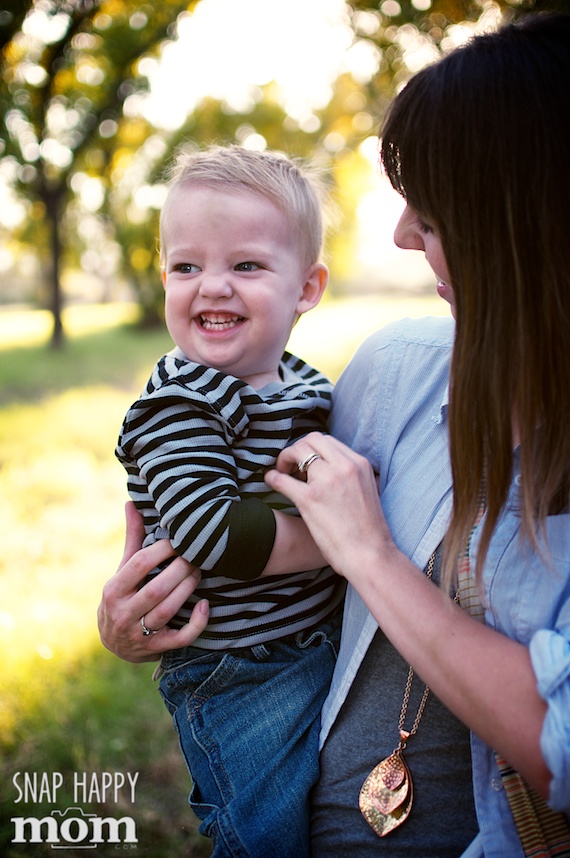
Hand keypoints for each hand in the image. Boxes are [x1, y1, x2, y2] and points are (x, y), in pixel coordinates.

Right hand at [97, 502, 208, 662]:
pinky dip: (196, 623)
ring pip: (169, 610)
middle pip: (157, 588)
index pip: (138, 564)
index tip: (178, 539)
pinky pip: (181, 638)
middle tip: (197, 555)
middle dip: (180, 569)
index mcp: (113, 590)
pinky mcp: (156, 649)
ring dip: (189, 588)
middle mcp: (123, 614)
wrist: (114, 643)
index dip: (161, 549)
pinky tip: (205, 606)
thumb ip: (132, 539)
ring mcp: (139, 634)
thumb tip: (131, 503)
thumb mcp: (122, 571)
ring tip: (200, 572)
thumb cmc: (123, 597)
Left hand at [265, 433, 392, 579]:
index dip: (312, 449)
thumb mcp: (370, 491)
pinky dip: (272, 477)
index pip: (328, 441)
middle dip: (297, 449)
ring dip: (285, 459)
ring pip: (297, 452)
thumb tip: (339, 474)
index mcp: (359, 464)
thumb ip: (355, 477)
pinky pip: (282, 479)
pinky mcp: (309, 499)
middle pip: (311, 440)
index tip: (307, 464)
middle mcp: (344, 467)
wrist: (370, 555)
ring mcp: (326, 481)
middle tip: (291, 466)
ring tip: (283, 473)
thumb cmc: (369, 532)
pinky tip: (270, 481)